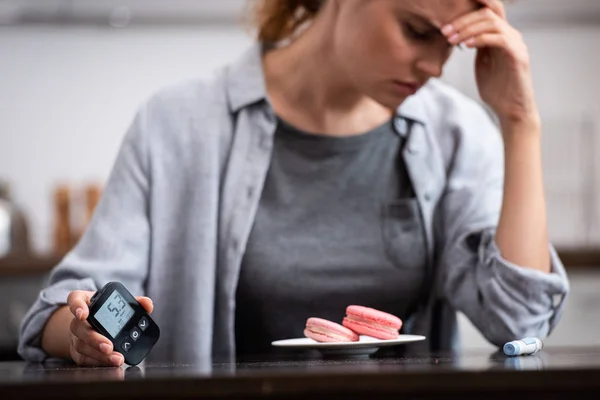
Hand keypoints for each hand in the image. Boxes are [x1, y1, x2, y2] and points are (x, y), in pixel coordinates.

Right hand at [66, 290, 153, 366]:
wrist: (92, 323)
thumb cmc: (106, 310)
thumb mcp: (119, 302)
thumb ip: (134, 301)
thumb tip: (148, 304)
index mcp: (85, 301)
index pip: (75, 299)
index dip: (77, 306)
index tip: (83, 314)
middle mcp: (77, 319)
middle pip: (79, 327)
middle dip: (94, 338)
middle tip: (109, 346)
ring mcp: (75, 336)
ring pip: (82, 345)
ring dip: (99, 354)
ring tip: (116, 358)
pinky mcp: (77, 350)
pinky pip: (84, 358)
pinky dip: (97, 362)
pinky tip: (110, 364)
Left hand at [442, 0, 538, 127]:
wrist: (510, 110)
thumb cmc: (496, 88)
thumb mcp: (482, 62)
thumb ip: (476, 45)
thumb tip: (460, 34)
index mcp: (501, 35)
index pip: (486, 12)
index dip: (466, 12)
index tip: (444, 25)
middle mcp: (511, 35)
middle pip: (488, 13)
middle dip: (463, 20)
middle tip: (445, 32)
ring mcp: (517, 45)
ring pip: (493, 23)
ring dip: (468, 29)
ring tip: (452, 40)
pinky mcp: (518, 57)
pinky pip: (500, 39)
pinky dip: (481, 39)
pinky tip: (466, 46)